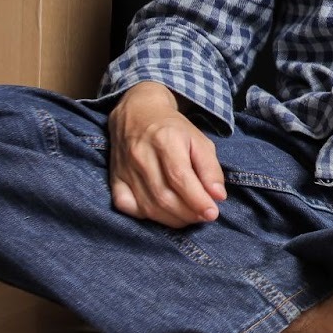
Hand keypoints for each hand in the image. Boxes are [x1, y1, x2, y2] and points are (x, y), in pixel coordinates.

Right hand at [108, 81, 226, 227]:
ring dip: (173, 219)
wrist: (137, 114)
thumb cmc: (173, 129)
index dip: (197, 200)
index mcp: (165, 140)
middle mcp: (141, 155)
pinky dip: (147, 217)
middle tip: (204, 215)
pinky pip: (127, 207)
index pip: (180, 177)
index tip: (212, 212)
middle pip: (164, 196)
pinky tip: (164, 213)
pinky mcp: (114, 179)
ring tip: (190, 216)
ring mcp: (124, 169)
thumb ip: (210, 168)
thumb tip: (218, 196)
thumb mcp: (199, 139)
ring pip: (148, 206)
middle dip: (188, 213)